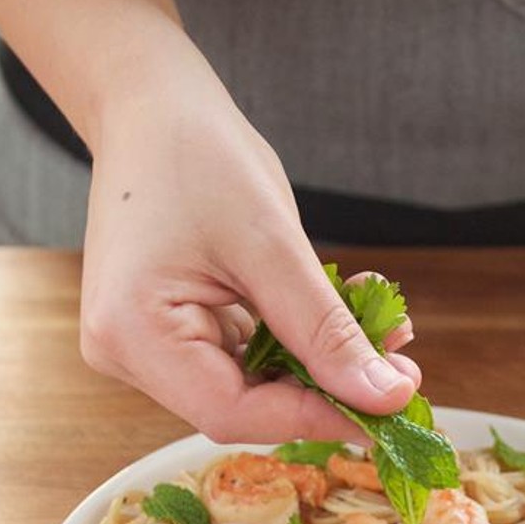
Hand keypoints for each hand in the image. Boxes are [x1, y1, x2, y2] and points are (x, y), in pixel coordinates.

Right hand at [76, 35, 417, 442]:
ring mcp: (140, 346)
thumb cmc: (198, 155)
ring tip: (381, 330)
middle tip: (400, 367)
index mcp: (132, 334)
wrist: (149, 107)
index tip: (388, 406)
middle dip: (324, 389)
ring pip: (245, 386)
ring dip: (317, 365)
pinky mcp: (163, 332)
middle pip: (239, 405)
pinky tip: (341, 316)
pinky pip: (237, 358)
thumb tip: (385, 398)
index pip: (232, 413)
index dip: (316, 416)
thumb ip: (326, 331)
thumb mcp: (273, 245)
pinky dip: (292, 343)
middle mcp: (124, 352)